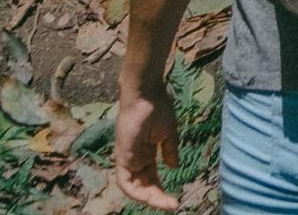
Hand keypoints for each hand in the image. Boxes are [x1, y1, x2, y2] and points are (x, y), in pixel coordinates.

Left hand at [116, 81, 180, 209]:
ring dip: (149, 198)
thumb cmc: (158, 107)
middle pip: (143, 186)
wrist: (146, 93)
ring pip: (134, 188)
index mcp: (145, 153)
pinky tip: (151, 197)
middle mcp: (134, 159)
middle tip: (172, 205)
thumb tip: (174, 167)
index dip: (161, 190)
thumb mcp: (168, 133)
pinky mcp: (122, 156)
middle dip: (157, 198)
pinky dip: (137, 193)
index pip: (151, 178)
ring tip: (166, 204)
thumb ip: (169, 151)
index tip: (175, 200)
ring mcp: (127, 159)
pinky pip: (126, 182)